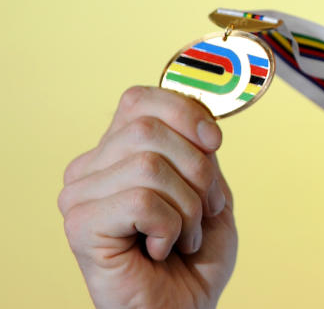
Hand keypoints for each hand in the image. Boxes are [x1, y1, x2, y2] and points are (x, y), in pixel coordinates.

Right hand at [59, 86, 238, 308]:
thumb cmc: (195, 254)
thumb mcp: (209, 186)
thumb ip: (197, 146)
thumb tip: (199, 116)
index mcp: (116, 150)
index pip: (140, 99)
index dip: (186, 113)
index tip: (215, 142)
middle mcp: (89, 168)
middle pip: (150, 129)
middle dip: (197, 170)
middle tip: (204, 210)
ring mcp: (79, 197)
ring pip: (149, 165)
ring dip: (187, 207)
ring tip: (183, 236)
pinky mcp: (80, 226)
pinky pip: (141, 201)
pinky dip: (170, 227)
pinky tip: (162, 250)